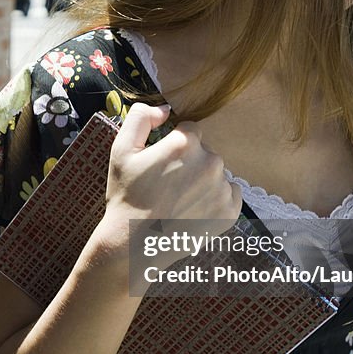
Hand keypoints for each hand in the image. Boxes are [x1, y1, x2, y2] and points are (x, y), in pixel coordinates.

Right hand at [105, 102, 241, 240]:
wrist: (134, 244)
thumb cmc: (126, 196)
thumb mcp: (121, 150)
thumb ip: (141, 117)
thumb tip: (165, 109)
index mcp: (186, 143)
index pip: (190, 131)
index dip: (173, 146)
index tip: (161, 165)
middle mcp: (210, 162)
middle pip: (204, 152)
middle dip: (189, 163)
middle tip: (167, 186)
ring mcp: (222, 188)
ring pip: (215, 174)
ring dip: (202, 182)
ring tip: (178, 201)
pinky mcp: (231, 211)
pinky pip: (230, 194)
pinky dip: (215, 200)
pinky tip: (193, 210)